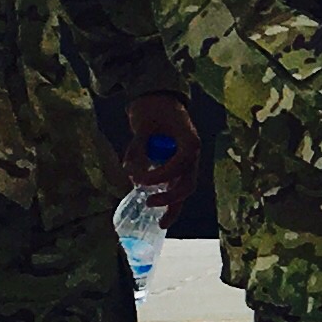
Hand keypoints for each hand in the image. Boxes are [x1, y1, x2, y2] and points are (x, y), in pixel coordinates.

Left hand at [119, 91, 203, 212]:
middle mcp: (191, 154)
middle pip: (187, 183)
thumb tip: (130, 171)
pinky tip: (159, 210)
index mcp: (189, 142)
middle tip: (149, 202)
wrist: (157, 98)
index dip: (160, 176)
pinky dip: (168, 198)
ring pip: (184, 188)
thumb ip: (137, 148)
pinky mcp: (178, 164)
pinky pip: (176, 185)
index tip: (140, 181)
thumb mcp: (142, 126)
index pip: (179, 165)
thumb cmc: (153, 108)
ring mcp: (186, 161)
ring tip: (161, 223)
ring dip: (173, 205)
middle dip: (170, 198)